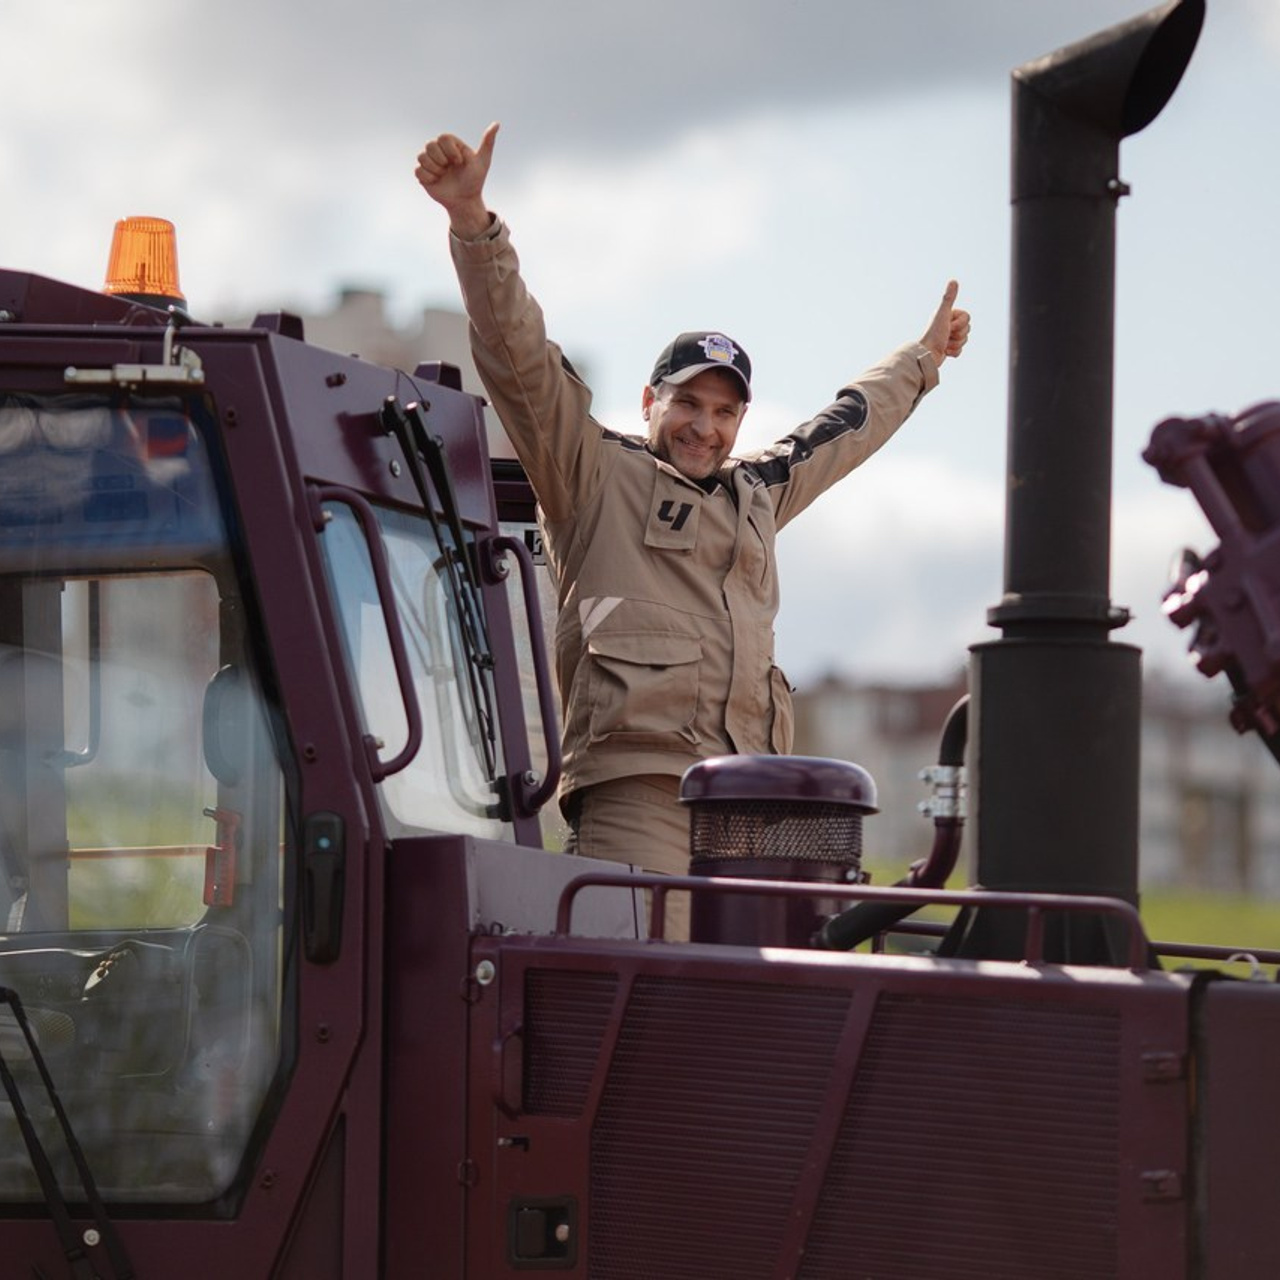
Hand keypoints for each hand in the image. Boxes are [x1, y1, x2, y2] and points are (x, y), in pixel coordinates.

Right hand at [415, 123, 499, 238]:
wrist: (465, 201)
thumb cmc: (475, 181)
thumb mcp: (483, 161)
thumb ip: (488, 142)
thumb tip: (497, 124)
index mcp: (451, 145)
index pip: (443, 137)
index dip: (450, 150)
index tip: (459, 162)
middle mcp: (439, 151)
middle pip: (430, 145)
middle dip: (441, 160)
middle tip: (450, 170)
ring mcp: (430, 162)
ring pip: (422, 157)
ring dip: (435, 169)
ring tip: (444, 176)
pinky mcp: (423, 174)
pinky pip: (418, 171)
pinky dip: (428, 178)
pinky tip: (437, 182)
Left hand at [920, 280, 970, 365]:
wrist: (926, 354)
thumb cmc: (934, 334)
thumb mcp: (943, 314)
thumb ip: (948, 298)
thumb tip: (953, 281)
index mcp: (947, 315)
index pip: (967, 317)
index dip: (961, 323)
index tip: (949, 325)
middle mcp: (947, 325)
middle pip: (967, 329)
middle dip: (959, 334)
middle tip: (947, 335)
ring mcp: (948, 337)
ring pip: (964, 340)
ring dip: (956, 344)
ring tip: (944, 344)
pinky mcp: (948, 349)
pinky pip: (959, 351)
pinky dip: (953, 352)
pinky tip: (944, 351)